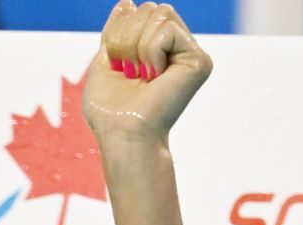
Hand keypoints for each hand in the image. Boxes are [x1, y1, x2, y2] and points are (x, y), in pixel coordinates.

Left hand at [82, 2, 211, 146]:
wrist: (123, 133)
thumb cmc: (111, 110)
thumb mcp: (104, 62)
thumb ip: (114, 33)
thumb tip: (126, 3)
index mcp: (153, 47)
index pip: (133, 11)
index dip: (117, 33)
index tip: (117, 66)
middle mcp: (175, 47)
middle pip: (148, 7)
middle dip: (127, 39)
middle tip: (130, 74)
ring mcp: (189, 52)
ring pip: (159, 12)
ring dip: (137, 47)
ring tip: (142, 75)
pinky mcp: (199, 60)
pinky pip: (166, 29)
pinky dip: (151, 53)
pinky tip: (155, 77)